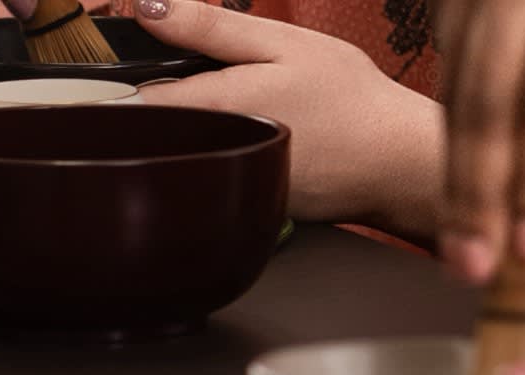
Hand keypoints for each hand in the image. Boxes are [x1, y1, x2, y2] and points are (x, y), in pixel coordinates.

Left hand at [131, 0, 442, 238]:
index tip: (142, 61)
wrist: (399, 165)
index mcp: (207, 107)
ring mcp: (222, 185)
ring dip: (193, 129)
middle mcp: (205, 155)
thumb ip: (210, 27)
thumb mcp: (284, 44)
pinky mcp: (242, 205)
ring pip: (180, 152)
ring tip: (246, 109)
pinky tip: (263, 141)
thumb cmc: (352, 102)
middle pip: (149, 126)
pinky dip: (222, 155)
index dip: (125, 75)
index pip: (126, 96)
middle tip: (216, 80)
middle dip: (168, 98)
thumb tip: (146, 7)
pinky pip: (211, 174)